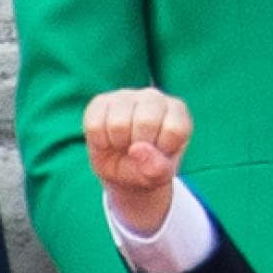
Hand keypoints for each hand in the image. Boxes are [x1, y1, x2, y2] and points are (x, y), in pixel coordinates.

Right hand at [83, 87, 191, 234]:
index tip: (157, 154)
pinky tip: (108, 139)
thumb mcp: (159, 176)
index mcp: (177, 112)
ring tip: (123, 145)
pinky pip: (95, 125)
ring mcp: (127, 96)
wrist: (121, 170)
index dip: (162, 151)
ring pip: (118, 123)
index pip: (174, 129)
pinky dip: (99, 141)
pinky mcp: (101, 101)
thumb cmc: (147, 169)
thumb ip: (157, 168)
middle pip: (146, 121)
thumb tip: (138, 149)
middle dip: (138, 146)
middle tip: (137, 151)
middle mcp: (154, 97)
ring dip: (117, 144)